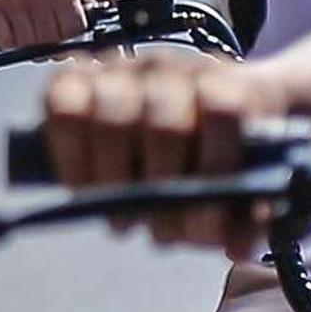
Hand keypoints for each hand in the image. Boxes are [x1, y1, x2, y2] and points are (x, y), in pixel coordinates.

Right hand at [42, 52, 284, 259]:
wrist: (176, 114)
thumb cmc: (212, 155)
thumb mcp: (243, 182)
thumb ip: (248, 213)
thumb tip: (233, 244)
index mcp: (222, 81)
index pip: (222, 110)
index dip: (215, 165)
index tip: (206, 214)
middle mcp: (168, 67)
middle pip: (165, 123)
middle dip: (161, 189)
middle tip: (159, 232)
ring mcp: (117, 69)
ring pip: (110, 118)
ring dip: (115, 182)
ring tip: (122, 222)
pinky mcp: (73, 77)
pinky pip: (62, 109)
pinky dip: (69, 157)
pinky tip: (81, 190)